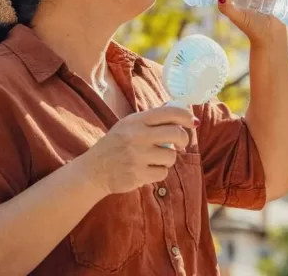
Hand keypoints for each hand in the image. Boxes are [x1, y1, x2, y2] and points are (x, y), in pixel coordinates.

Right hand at [78, 106, 195, 194]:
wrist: (94, 169)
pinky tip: (147, 170)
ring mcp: (138, 156)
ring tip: (155, 159)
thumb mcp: (129, 125)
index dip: (186, 116)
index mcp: (136, 121)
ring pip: (172, 156)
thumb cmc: (116, 144)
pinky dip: (159, 172)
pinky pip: (163, 173)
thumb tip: (182, 111)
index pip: (169, 112)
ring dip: (168, 159)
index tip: (192, 122)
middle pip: (177, 134)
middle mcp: (137, 136)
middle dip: (184, 139)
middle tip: (181, 144)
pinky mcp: (138, 174)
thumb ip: (151, 119)